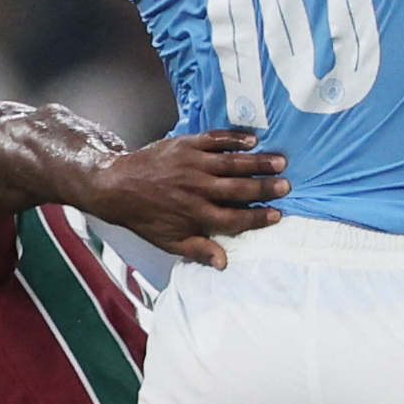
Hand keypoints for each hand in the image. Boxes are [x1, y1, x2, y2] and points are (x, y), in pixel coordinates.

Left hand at [87, 130, 287, 268]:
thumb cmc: (145, 217)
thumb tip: (224, 263)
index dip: (257, 218)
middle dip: (265, 188)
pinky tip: (253, 140)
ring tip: (280, 161)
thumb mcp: (169, 241)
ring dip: (258, 162)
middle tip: (287, 185)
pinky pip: (215, 139)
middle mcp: (197, 189)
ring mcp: (193, 164)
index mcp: (196, 214)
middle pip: (239, 189)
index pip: (234, 219)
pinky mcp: (186, 145)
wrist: (116, 186)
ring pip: (232, 163)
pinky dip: (235, 139)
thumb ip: (198, 250)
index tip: (277, 215)